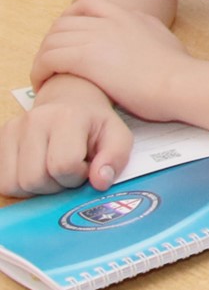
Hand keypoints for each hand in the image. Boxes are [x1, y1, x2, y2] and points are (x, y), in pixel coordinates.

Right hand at [0, 75, 132, 195]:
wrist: (70, 102)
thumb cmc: (95, 124)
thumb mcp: (118, 137)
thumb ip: (115, 159)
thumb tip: (99, 182)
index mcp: (66, 117)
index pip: (63, 166)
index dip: (77, 176)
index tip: (86, 166)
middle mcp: (33, 121)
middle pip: (35, 179)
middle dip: (57, 184)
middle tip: (70, 170)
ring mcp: (11, 129)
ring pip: (15, 184)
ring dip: (38, 187)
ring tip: (54, 170)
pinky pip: (3, 182)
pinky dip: (21, 186)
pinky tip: (38, 171)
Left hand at [33, 0, 191, 121]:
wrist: (182, 83)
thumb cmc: (182, 74)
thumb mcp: (168, 42)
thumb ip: (152, 36)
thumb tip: (151, 42)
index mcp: (130, 15)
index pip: (88, 5)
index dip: (71, 20)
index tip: (69, 39)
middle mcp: (110, 21)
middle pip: (63, 22)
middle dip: (53, 42)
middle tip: (52, 63)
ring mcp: (96, 36)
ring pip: (52, 40)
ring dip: (43, 59)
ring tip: (44, 77)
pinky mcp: (85, 57)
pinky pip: (47, 59)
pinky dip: (40, 71)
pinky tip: (43, 84)